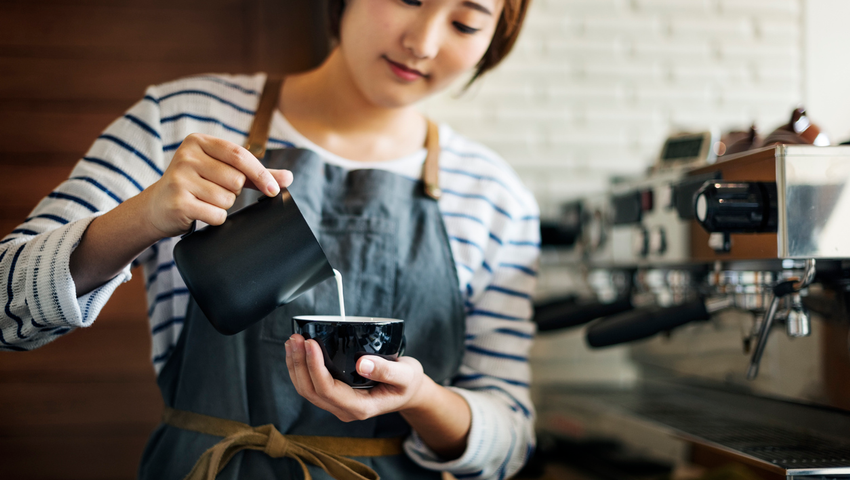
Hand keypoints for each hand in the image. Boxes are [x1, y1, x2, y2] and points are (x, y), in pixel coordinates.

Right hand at [139, 133, 292, 237]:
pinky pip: (216, 214)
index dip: (260, 173)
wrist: (157, 207)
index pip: (239, 155)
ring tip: (204, 200)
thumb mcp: (222, 171)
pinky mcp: (178, 202)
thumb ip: (254, 173)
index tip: (274, 189)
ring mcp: (179, 179)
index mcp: (198, 142)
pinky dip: (215, 218)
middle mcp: (186, 156)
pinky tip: (200, 212)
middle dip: (234, 191)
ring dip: (223, 205)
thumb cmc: (196, 185)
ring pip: (227, 199)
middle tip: (215, 191)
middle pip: (235, 179)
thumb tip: (289, 178)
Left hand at [285, 334, 430, 421]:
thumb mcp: (406, 375)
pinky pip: (311, 385)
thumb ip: (386, 371)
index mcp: (360, 407)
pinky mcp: (334, 396)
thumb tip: (362, 363)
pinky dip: (301, 367)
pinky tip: (298, 351)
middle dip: (299, 363)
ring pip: (306, 389)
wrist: (408, 392)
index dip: (314, 366)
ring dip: (296, 365)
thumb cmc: (407, 384)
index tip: (310, 343)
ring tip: (292, 341)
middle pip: (311, 390)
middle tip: (295, 338)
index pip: (327, 389)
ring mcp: (337, 405)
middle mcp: (344, 410)